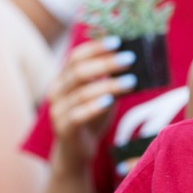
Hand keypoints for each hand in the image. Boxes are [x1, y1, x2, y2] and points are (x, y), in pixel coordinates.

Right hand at [47, 37, 136, 170]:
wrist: (76, 151)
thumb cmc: (91, 118)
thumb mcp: (103, 95)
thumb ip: (112, 80)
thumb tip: (134, 62)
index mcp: (64, 79)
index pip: (75, 57)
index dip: (95, 48)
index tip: (117, 41)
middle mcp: (57, 92)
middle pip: (79, 72)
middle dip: (106, 63)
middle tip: (130, 59)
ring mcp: (58, 110)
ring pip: (82, 93)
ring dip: (108, 85)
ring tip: (130, 82)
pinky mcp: (64, 129)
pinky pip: (77, 115)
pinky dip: (94, 106)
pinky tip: (110, 101)